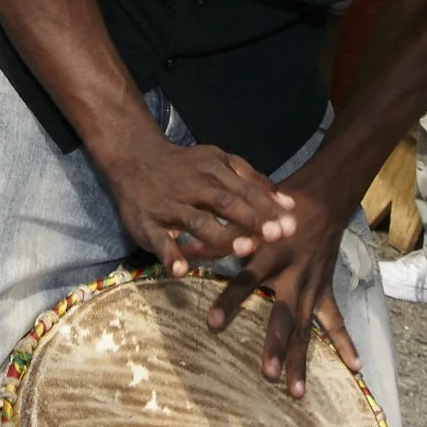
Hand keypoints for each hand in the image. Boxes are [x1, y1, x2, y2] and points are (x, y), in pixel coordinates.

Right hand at [102, 131, 297, 276]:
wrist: (135, 157)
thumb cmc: (187, 165)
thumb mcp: (220, 163)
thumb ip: (254, 182)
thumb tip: (289, 204)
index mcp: (214, 172)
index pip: (245, 191)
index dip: (268, 208)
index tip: (290, 226)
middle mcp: (194, 188)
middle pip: (225, 203)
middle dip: (251, 220)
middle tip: (275, 236)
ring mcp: (170, 206)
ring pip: (197, 221)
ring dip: (220, 235)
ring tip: (243, 250)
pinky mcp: (147, 223)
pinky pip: (158, 240)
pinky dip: (169, 254)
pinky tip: (181, 270)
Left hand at [205, 171, 361, 400]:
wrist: (322, 200)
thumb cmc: (275, 209)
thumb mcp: (248, 217)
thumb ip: (217, 237)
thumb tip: (179, 246)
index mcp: (270, 255)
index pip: (246, 281)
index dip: (230, 302)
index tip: (213, 325)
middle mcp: (293, 275)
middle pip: (284, 314)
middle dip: (276, 344)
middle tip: (267, 374)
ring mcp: (312, 287)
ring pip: (306, 329)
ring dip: (301, 360)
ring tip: (296, 392)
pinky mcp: (325, 291)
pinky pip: (335, 321)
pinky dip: (346, 344)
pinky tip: (355, 368)